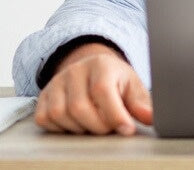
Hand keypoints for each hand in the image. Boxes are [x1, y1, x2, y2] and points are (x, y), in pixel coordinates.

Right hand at [35, 42, 152, 134]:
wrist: (92, 69)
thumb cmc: (115, 80)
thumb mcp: (132, 86)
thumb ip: (141, 103)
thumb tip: (150, 117)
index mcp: (100, 64)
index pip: (102, 91)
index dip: (114, 114)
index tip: (127, 129)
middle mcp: (74, 71)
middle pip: (79, 107)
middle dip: (98, 126)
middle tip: (109, 127)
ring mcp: (56, 82)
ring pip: (59, 115)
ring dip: (79, 128)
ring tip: (93, 123)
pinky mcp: (43, 96)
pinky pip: (44, 119)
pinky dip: (60, 128)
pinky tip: (75, 123)